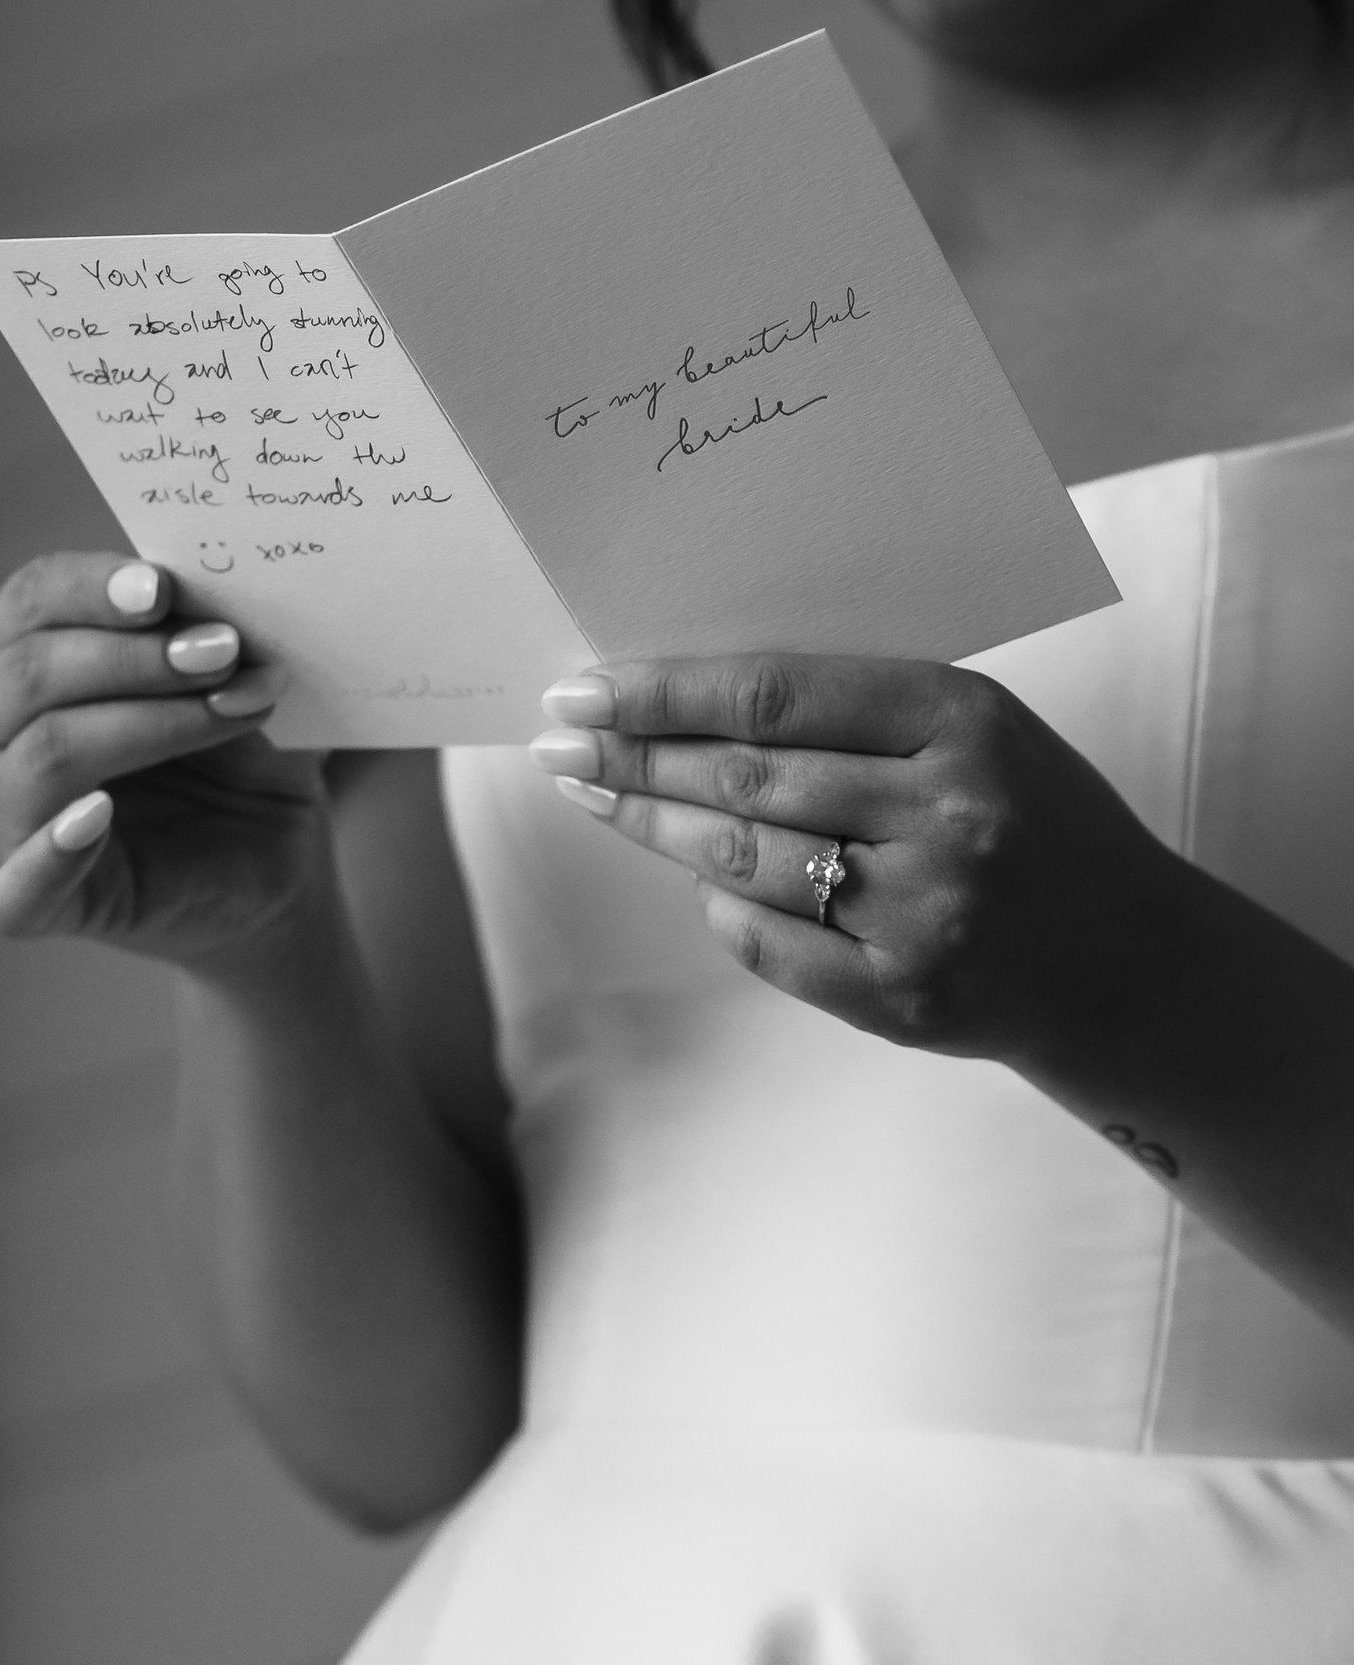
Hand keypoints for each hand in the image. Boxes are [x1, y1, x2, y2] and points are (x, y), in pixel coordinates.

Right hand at [0, 551, 325, 964]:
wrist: (278, 861)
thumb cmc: (246, 754)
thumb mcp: (250, 679)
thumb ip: (234, 630)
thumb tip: (242, 586)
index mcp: (28, 653)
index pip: (31, 599)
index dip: (92, 587)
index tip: (165, 587)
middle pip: (28, 672)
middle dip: (133, 656)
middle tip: (225, 650)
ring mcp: (6, 816)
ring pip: (43, 754)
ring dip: (145, 724)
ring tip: (231, 711)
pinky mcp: (35, 903)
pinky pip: (13, 890)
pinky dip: (51, 854)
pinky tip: (100, 816)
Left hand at [529, 653, 1186, 1069]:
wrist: (1128, 959)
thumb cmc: (1037, 819)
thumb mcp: (977, 728)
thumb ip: (859, 711)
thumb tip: (692, 701)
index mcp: (963, 721)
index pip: (775, 695)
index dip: (663, 691)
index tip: (584, 688)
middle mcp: (946, 815)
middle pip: (745, 777)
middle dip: (633, 758)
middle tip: (560, 746)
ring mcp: (924, 915)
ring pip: (746, 860)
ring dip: (654, 827)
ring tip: (596, 797)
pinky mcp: (904, 998)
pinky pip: (771, 948)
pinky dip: (722, 910)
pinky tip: (695, 881)